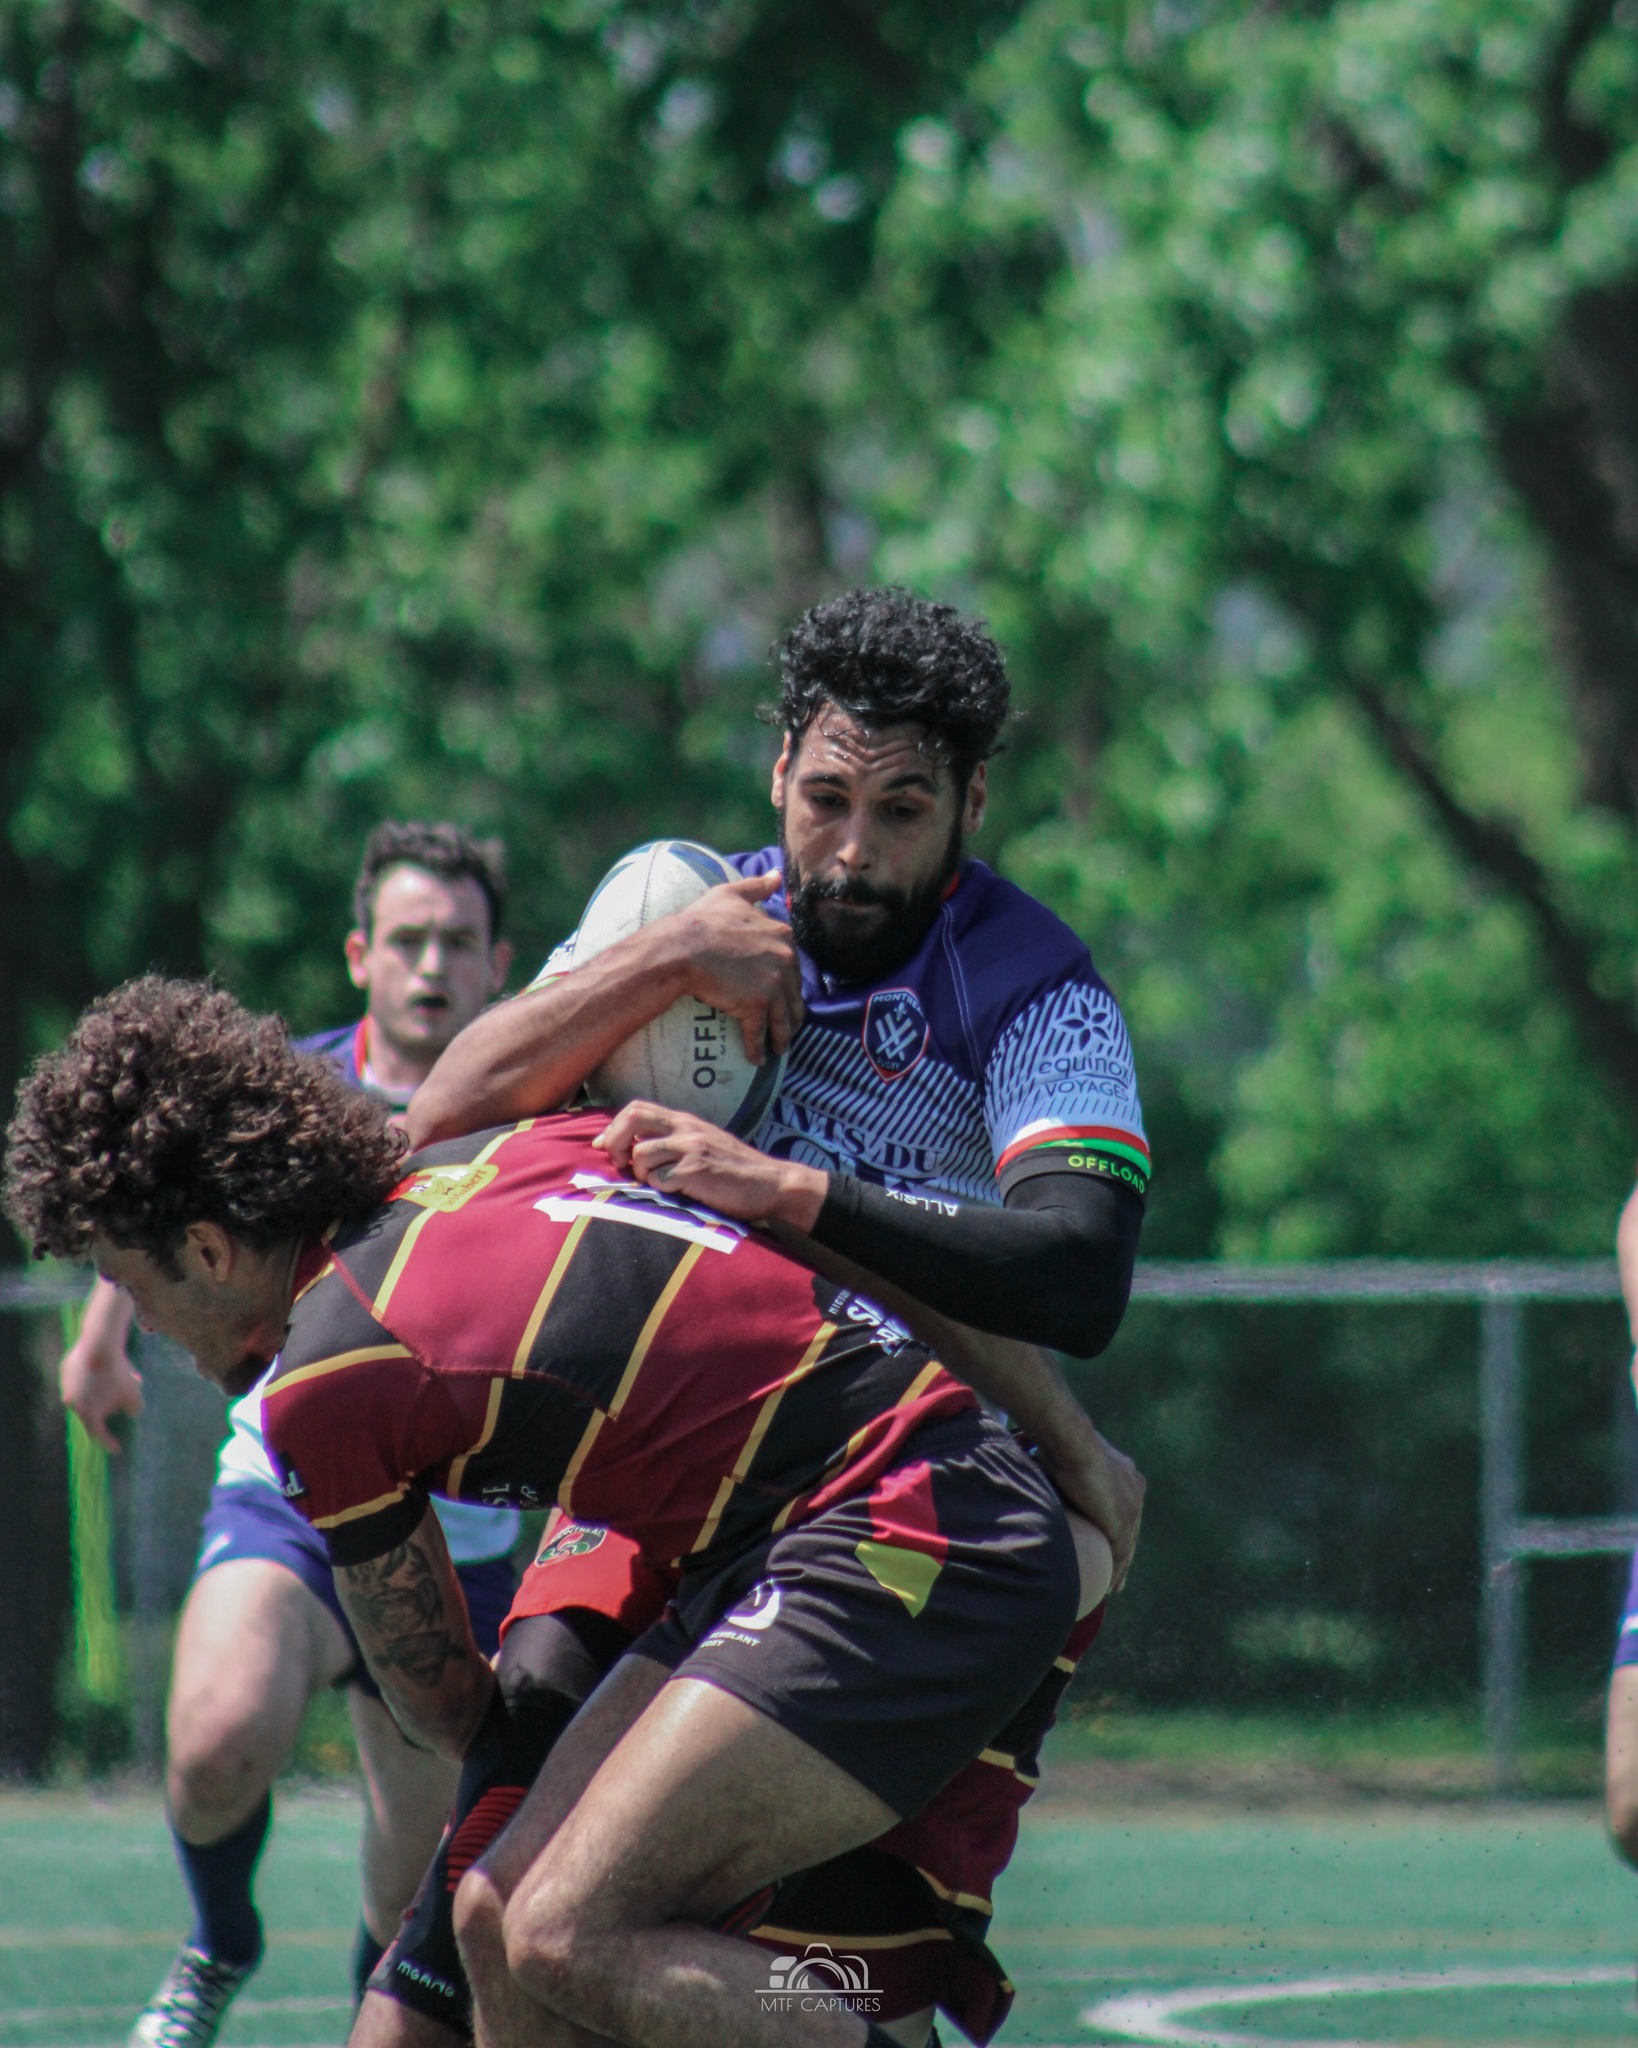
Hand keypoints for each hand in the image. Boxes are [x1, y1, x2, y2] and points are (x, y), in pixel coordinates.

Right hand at [60, 1333, 144, 1452]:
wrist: (100, 1343)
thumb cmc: (118, 1373)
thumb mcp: (133, 1395)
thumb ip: (134, 1409)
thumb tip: (131, 1413)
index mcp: (86, 1413)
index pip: (97, 1434)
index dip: (109, 1443)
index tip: (117, 1449)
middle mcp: (71, 1402)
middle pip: (90, 1411)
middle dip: (106, 1408)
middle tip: (120, 1403)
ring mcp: (65, 1385)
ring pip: (84, 1393)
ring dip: (98, 1392)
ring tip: (116, 1381)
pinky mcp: (65, 1369)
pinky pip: (79, 1378)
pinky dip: (90, 1377)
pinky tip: (102, 1368)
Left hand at [594, 1102, 827, 1229]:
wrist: (771, 1184)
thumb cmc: (735, 1171)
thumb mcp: (704, 1144)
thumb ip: (673, 1142)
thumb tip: (633, 1149)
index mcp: (685, 1121)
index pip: (636, 1108)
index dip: (613, 1127)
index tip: (604, 1147)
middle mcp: (686, 1129)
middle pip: (632, 1119)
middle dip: (615, 1142)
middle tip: (618, 1164)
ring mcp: (691, 1149)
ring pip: (642, 1155)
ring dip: (641, 1175)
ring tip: (660, 1185)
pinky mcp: (696, 1172)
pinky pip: (660, 1181)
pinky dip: (661, 1191)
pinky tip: (679, 1194)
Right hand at [669, 874, 802, 1065]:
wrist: (682, 947)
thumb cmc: (702, 920)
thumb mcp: (730, 895)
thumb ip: (756, 887)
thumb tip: (776, 875)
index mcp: (783, 936)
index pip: (794, 967)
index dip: (789, 983)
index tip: (785, 995)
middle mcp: (785, 960)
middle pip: (794, 996)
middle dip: (791, 1014)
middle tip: (786, 1028)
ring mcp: (773, 984)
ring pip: (784, 1019)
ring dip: (782, 1037)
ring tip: (778, 1048)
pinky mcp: (757, 1005)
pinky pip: (760, 1033)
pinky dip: (758, 1049)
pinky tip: (757, 1059)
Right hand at [1043, 1427, 1144, 1593]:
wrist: (1071, 1441)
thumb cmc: (1061, 1442)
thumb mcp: (1067, 1458)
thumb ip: (1064, 1472)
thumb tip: (1038, 1470)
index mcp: (1127, 1474)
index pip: (1125, 1508)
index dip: (1119, 1527)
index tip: (1110, 1542)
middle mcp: (1135, 1490)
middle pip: (1131, 1529)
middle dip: (1125, 1551)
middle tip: (1117, 1573)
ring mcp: (1132, 1507)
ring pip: (1128, 1545)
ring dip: (1121, 1567)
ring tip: (1113, 1586)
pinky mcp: (1122, 1521)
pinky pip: (1121, 1553)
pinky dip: (1115, 1570)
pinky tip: (1108, 1585)